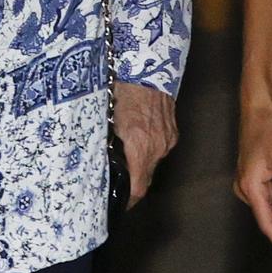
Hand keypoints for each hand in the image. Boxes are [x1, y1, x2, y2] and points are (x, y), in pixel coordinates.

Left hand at [112, 81, 177, 207]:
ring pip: (153, 163)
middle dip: (132, 183)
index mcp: (139, 146)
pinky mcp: (173, 132)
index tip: (120, 204)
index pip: (138, 187)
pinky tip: (137, 142)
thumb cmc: (121, 91)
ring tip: (125, 160)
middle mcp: (157, 147)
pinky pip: (160, 149)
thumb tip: (99, 162)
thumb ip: (107, 144)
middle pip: (146, 178)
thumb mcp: (107, 120)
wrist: (147, 69)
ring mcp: (167, 140)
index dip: (129, 200)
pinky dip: (149, 151)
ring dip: (140, 165)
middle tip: (117, 183)